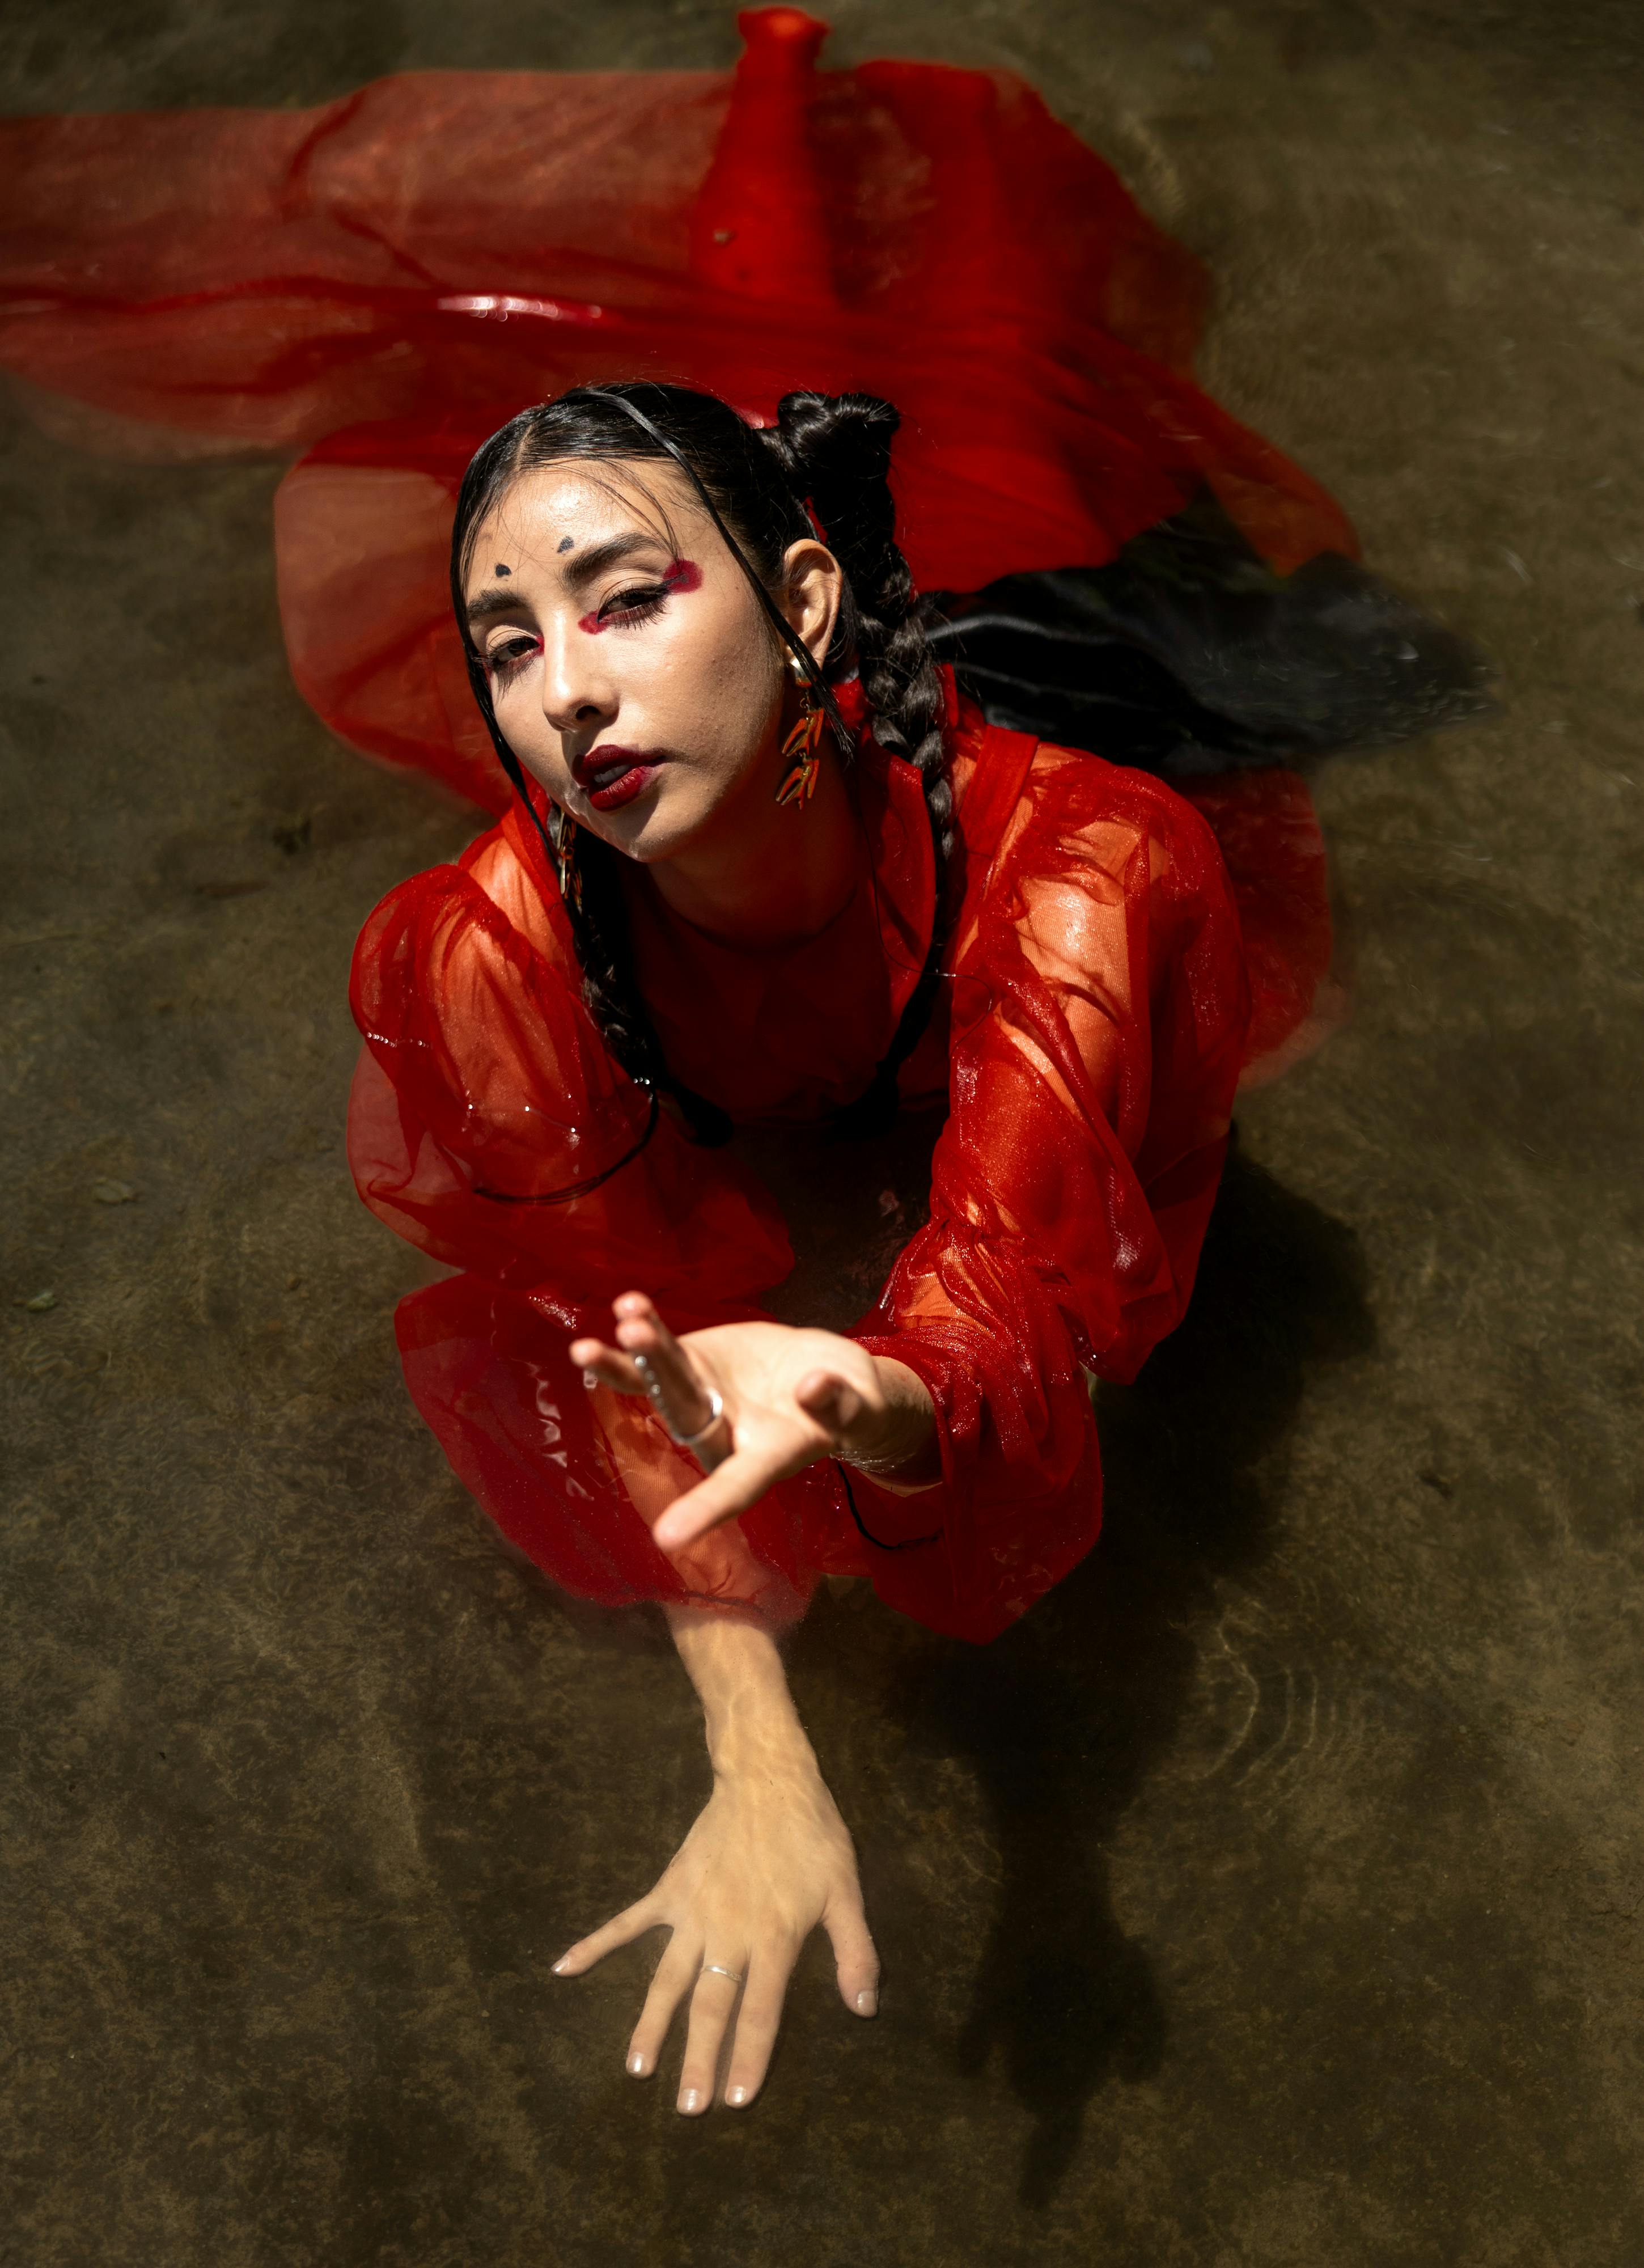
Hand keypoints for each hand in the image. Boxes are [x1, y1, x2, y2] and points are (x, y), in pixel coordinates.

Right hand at [550, 1744, 878, 2111]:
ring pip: (667, 1978)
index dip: (749, 2057)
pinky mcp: (670, 1889)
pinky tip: (563, 1968)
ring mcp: (693, 1912)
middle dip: (698, 2059)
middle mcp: (728, 1931)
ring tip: (635, 2069)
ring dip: (650, 2025)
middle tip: (686, 2109)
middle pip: (710, 2006)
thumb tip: (863, 2007)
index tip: (735, 2100)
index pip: (761, 2011)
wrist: (766, 1776)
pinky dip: (595, 1944)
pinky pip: (628, 1922)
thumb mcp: (847, 1889)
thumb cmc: (812, 1834)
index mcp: (775, 1937)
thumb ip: (856, 1951)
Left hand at [570, 1292, 937, 1554]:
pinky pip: (661, 1348)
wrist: (826, 1372)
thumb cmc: (850, 1405)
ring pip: (660, 1379)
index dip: (705, 1510)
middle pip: (684, 1411)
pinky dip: (645, 1327)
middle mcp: (721, 1432)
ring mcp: (700, 1396)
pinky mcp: (693, 1362)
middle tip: (635, 1341)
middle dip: (659, 1380)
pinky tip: (627, 1302)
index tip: (667, 1537)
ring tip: (626, 1322)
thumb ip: (839, 1404)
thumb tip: (813, 1386)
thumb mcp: (859, 1407)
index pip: (734, 1489)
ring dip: (637, 1352)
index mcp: (765, 1458)